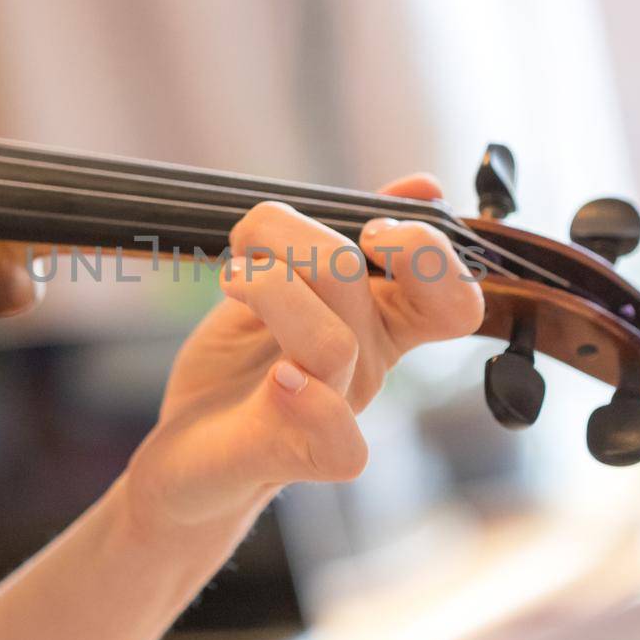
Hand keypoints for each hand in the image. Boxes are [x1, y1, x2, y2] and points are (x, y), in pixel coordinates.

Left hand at [121, 175, 484, 539]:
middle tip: (264, 243)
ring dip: (270, 289)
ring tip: (231, 280)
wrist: (184, 454)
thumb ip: (341, 233)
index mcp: (379, 323)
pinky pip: (340, 442)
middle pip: (383, 292)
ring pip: (335, 342)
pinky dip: (309, 402)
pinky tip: (274, 378)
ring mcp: (335, 410)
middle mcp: (368, 365)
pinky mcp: (291, 454)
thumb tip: (425, 185)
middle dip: (318, 244)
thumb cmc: (237, 367)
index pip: (454, 296)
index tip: (369, 225)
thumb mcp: (283, 280)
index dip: (428, 249)